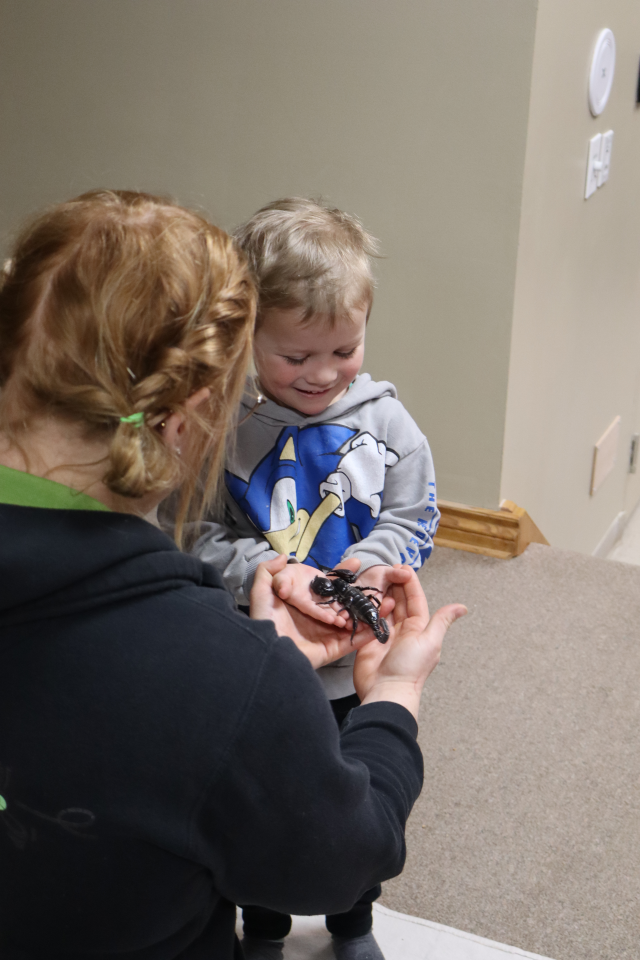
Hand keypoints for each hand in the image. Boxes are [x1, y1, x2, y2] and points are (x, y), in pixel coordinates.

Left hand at [250, 555, 395, 669]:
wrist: (267, 651)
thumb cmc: (264, 621)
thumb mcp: (261, 592)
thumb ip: (269, 571)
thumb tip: (284, 556)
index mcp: (305, 602)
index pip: (327, 585)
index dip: (342, 574)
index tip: (356, 562)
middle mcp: (318, 617)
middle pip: (345, 602)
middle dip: (362, 593)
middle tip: (382, 582)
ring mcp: (327, 634)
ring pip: (353, 620)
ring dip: (370, 612)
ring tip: (389, 601)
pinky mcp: (332, 649)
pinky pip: (353, 641)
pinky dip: (368, 634)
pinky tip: (382, 623)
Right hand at [354, 565, 465, 719]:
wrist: (386, 691)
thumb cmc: (411, 668)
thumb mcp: (430, 641)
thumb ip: (441, 621)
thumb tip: (463, 607)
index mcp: (418, 627)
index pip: (415, 599)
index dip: (409, 583)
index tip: (402, 567)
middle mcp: (402, 629)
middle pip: (398, 601)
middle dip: (394, 584)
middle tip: (386, 568)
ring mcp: (384, 634)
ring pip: (383, 608)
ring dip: (380, 593)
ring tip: (374, 578)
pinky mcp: (368, 639)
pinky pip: (368, 619)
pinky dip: (367, 608)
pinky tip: (364, 596)